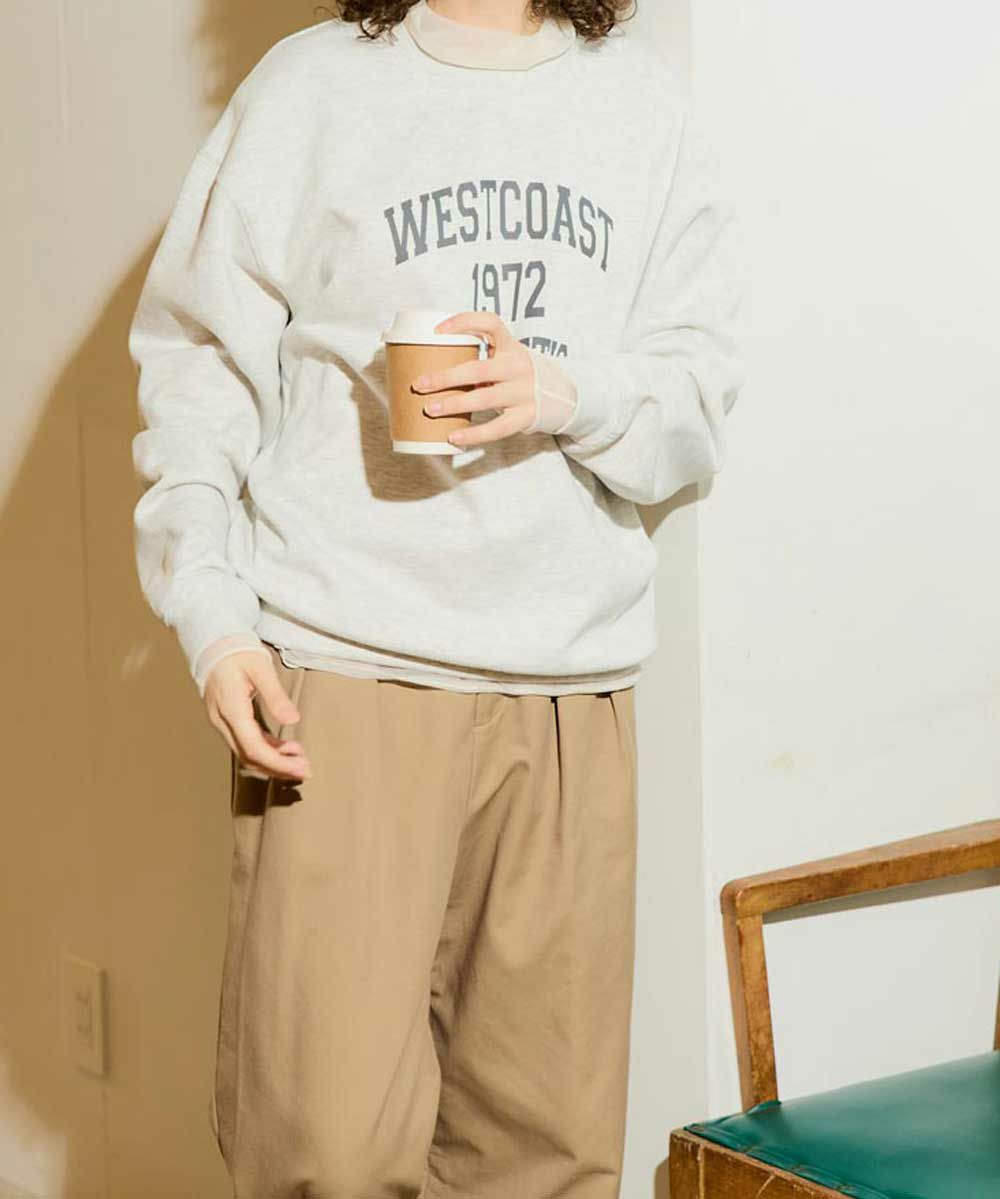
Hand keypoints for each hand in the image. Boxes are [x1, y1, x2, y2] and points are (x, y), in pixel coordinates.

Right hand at [203, 651, 312, 781]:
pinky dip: (266, 750)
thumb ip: (276, 696)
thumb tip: (293, 720)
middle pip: (249, 756)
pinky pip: (245, 743)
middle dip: (278, 767)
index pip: (253, 747)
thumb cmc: (238, 652)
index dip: (278, 762)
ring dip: (273, 761)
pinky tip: (285, 748)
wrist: (213, 644)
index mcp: (231, 709)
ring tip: (300, 759)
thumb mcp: (261, 669)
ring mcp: (222, 722)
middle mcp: (222, 721)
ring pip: (246, 753)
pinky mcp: (227, 721)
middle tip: (306, 770)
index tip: (301, 768)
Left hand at [410, 312, 536, 448]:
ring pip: (485, 399)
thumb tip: (429, 364)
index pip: (490, 323)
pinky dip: (473, 434)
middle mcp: (518, 367)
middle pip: (478, 370)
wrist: (561, 397)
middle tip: (419, 384)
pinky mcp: (525, 416)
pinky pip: (496, 428)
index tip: (437, 330)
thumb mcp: (506, 357)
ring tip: (430, 409)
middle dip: (446, 377)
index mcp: (511, 346)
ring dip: (454, 404)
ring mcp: (524, 393)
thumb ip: (479, 358)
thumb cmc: (518, 376)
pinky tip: (452, 436)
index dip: (464, 322)